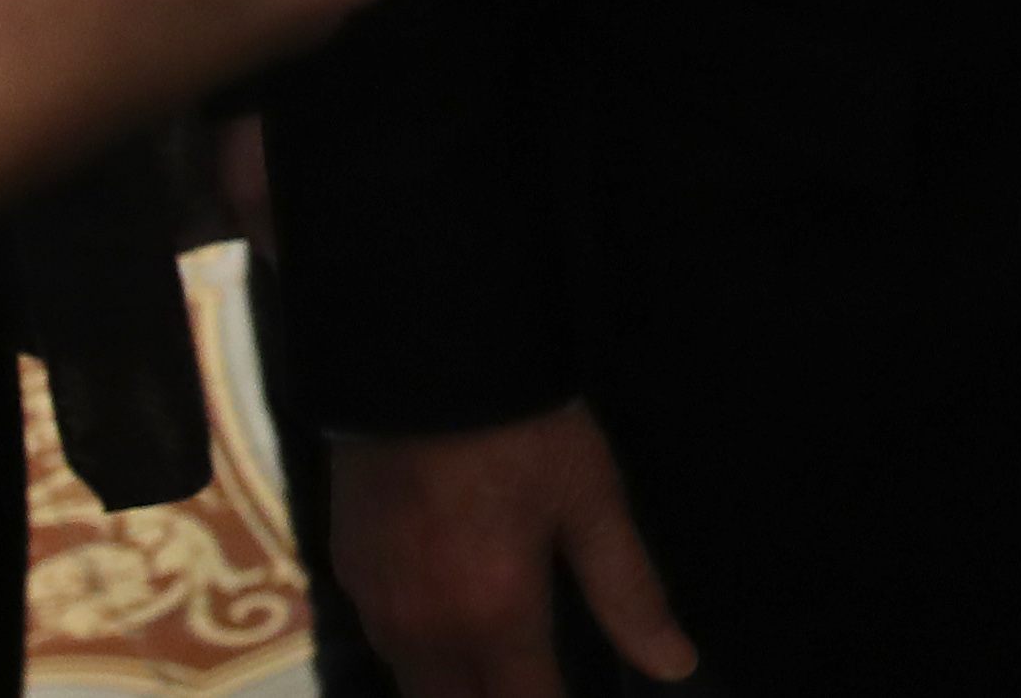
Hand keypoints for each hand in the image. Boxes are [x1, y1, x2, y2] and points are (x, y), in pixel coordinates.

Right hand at [335, 406, 698, 697]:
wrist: (423, 356)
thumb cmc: (523, 428)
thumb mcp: (591, 502)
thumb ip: (629, 594)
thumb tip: (674, 667)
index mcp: (494, 619)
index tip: (572, 695)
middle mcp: (425, 631)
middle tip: (534, 675)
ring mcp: (375, 603)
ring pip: (416, 684)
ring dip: (456, 685)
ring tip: (496, 664)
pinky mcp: (346, 569)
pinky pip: (383, 639)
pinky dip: (417, 648)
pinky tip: (446, 617)